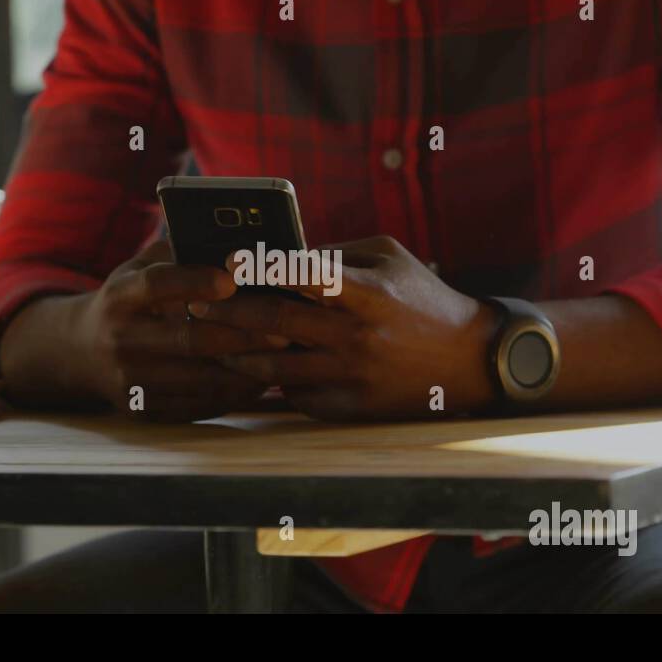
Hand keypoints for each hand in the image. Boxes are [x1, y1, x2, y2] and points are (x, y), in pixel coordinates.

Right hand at [0, 241, 282, 420]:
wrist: (79, 352)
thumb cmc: (128, 300)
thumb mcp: (139, 268)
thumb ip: (179, 256)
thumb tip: (238, 249)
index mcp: (118, 297)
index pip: (156, 286)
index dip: (193, 281)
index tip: (231, 280)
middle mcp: (119, 340)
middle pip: (188, 341)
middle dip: (241, 336)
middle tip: (282, 330)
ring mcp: (129, 381)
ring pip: (200, 379)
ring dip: (246, 369)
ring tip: (280, 356)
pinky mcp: (143, 411)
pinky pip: (198, 405)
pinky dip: (233, 393)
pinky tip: (258, 378)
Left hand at [192, 236, 499, 419]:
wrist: (466, 360)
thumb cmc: (420, 297)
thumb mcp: (387, 257)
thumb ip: (331, 254)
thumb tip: (273, 257)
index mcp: (367, 292)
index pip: (305, 274)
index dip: (262, 265)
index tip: (227, 260)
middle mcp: (357, 336)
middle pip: (276, 324)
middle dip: (228, 312)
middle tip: (195, 303)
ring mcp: (351, 376)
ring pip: (274, 367)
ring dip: (234, 354)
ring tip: (209, 339)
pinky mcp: (349, 408)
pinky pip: (294, 394)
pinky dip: (268, 380)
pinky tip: (248, 367)